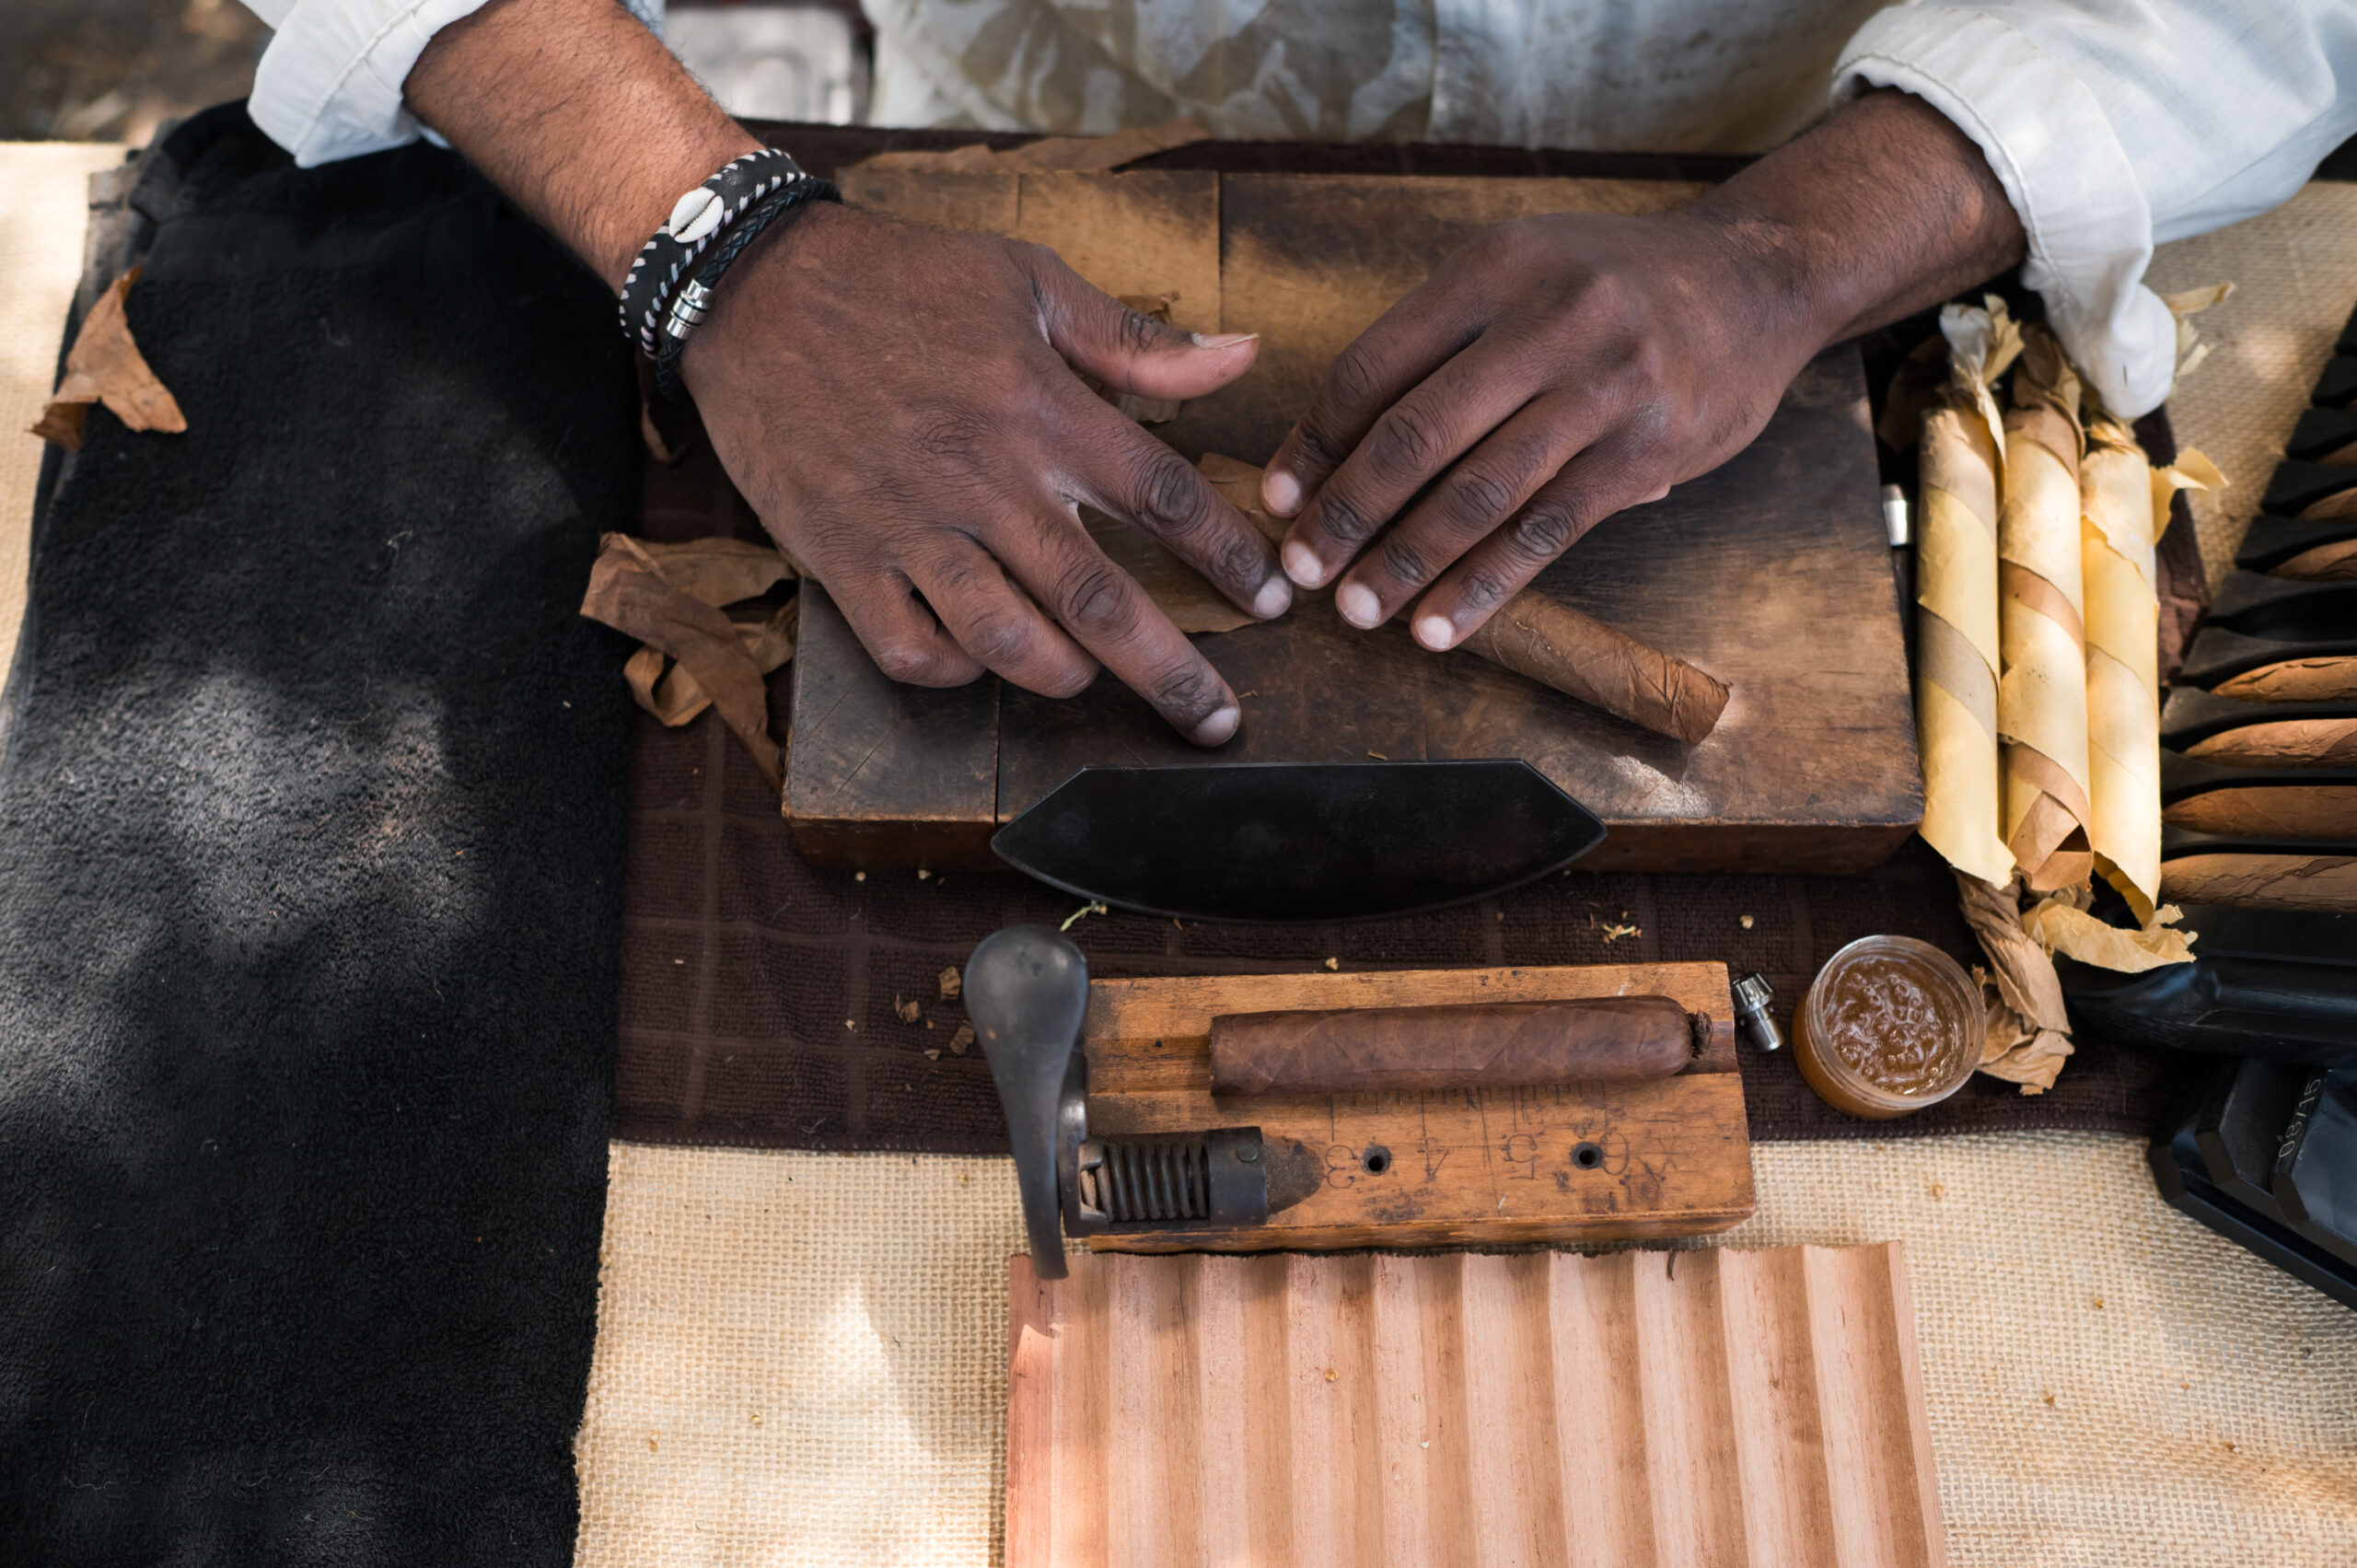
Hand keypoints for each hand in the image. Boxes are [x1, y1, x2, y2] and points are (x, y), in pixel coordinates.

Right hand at [685, 202, 1284, 744]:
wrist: (751, 289)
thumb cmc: (898, 280)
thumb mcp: (1026, 281)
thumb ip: (1135, 340)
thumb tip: (1242, 358)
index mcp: (1038, 407)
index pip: (1162, 496)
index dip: (1229, 556)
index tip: (1272, 600)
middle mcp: (981, 478)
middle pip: (1097, 599)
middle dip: (1172, 672)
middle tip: (1219, 721)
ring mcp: (908, 527)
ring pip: (1007, 641)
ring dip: (1065, 676)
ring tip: (1094, 678)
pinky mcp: (842, 559)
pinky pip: (911, 651)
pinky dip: (957, 671)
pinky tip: (982, 657)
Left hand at [1259, 89, 2026, 650]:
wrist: (1757, 281)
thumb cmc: (1614, 287)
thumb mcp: (1523, 273)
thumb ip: (1441, 345)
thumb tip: (1334, 450)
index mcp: (1495, 269)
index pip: (1376, 366)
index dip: (1316, 442)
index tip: (1277, 498)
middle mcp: (1551, 320)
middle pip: (1417, 435)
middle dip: (1347, 514)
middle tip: (1300, 572)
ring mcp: (1605, 387)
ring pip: (1479, 493)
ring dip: (1408, 563)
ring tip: (1359, 611)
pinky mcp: (1648, 452)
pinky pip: (1546, 532)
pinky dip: (1485, 585)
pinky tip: (1442, 625)